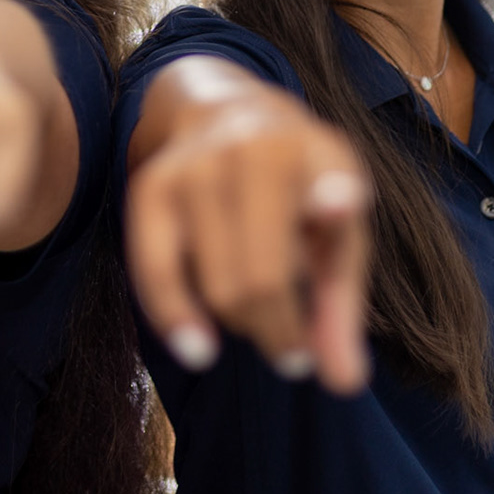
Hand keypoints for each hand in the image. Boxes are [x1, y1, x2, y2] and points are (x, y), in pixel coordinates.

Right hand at [123, 56, 371, 393]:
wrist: (225, 109)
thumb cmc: (297, 186)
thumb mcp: (337, 227)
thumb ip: (341, 305)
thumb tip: (343, 385)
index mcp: (311, 152)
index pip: (327, 188)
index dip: (334, 199)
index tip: (339, 207)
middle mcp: (249, 150)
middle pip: (264, 279)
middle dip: (280, 332)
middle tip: (293, 352)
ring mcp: (194, 167)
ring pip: (218, 287)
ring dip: (242, 326)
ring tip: (260, 323)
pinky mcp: (150, 187)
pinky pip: (157, 273)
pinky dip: (176, 319)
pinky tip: (200, 350)